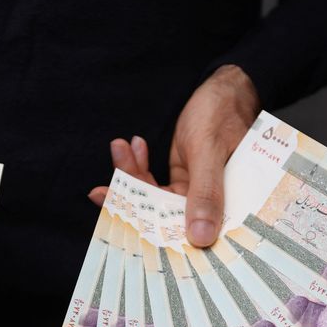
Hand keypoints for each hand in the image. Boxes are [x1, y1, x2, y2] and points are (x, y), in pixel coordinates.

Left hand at [89, 64, 259, 246]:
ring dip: (131, 174)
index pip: (184, 231)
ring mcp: (194, 192)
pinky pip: (156, 179)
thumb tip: (201, 238)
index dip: (148, 228)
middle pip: (162, 216)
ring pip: (154, 195)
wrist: (228, 87)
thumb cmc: (223, 114)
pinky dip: (140, 164)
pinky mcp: (184, 178)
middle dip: (130, 200)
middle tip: (99, 191)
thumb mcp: (209, 152)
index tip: (116, 217)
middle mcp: (209, 206)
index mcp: (225, 209)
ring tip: (119, 148)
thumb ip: (205, 193)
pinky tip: (134, 145)